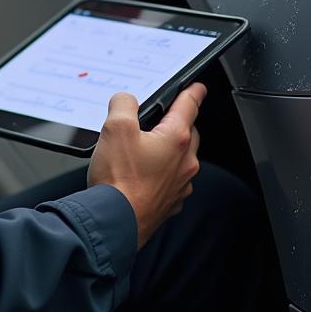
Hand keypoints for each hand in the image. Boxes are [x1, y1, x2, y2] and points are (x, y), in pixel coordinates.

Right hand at [87, 84, 205, 248]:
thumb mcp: (115, 128)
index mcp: (175, 139)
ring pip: (181, 159)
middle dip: (178, 122)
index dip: (193, 92)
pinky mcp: (169, 204)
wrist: (113, 223)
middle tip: (161, 118)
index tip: (198, 88)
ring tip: (144, 149)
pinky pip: (172, 181)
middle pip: (188, 132)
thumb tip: (126, 100)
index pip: (190, 106)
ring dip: (169, 151)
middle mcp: (184, 163)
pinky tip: (142, 175)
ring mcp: (179, 186)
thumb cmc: (118, 181)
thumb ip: (123, 104)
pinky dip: (162, 174)